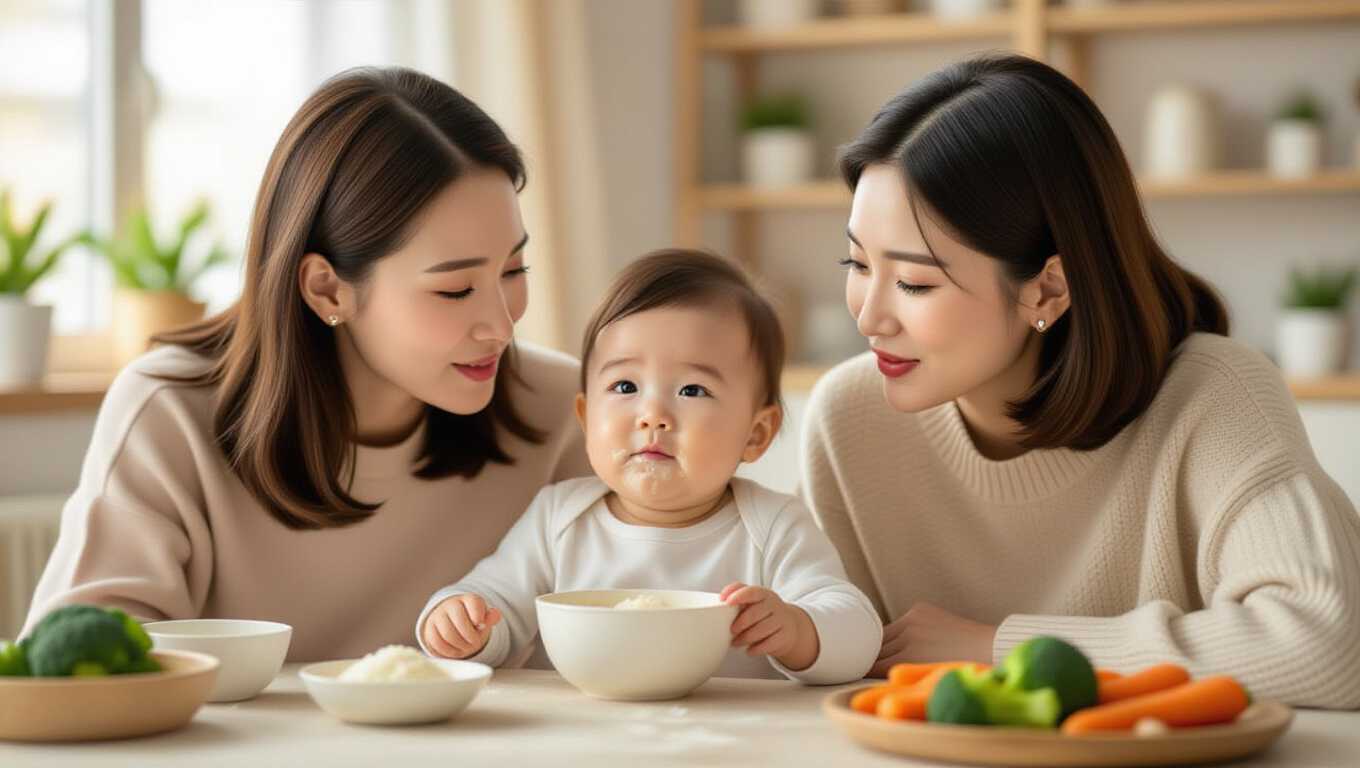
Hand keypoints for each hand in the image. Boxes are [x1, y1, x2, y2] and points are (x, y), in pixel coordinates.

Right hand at [421, 594, 502, 659]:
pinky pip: (437, 642)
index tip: (479, 622)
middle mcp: (451, 605)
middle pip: (460, 622)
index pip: (473, 602)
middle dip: (470, 637)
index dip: (477, 613)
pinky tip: (456, 651)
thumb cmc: (471, 620)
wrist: (452, 621)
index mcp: (469, 600)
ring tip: (466, 648)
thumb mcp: (484, 617)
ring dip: (460, 646)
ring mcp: (438, 616)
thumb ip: (491, 617)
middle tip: (474, 643)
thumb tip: (494, 616)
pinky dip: (448, 651)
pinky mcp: (429, 629)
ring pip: (448, 634)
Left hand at [720, 583, 817, 671]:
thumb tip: (718, 605)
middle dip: (741, 623)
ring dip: (745, 638)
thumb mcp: (753, 603)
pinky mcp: (785, 636)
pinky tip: (749, 651)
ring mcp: (782, 620)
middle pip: (755, 612)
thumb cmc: (763, 613)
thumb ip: (738, 600)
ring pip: (762, 629)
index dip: (738, 596)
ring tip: (736, 643)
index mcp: (763, 594)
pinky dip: (756, 649)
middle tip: (732, 630)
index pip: (751, 591)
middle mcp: (774, 605)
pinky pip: (769, 643)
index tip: (726, 602)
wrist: (789, 626)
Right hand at [871, 601, 996, 677]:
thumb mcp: (925, 680)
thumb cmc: (959, 672)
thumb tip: (873, 674)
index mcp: (911, 658)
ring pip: (883, 634)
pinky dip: (896, 633)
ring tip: (874, 653)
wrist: (988, 648)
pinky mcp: (919, 609)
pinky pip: (897, 624)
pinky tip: (901, 641)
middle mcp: (910, 636)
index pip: (872, 665)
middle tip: (859, 664)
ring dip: (879, 644)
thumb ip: (901, 675)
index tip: (857, 675)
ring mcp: (914, 620)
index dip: (863, 672)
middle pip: (874, 648)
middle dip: (866, 657)